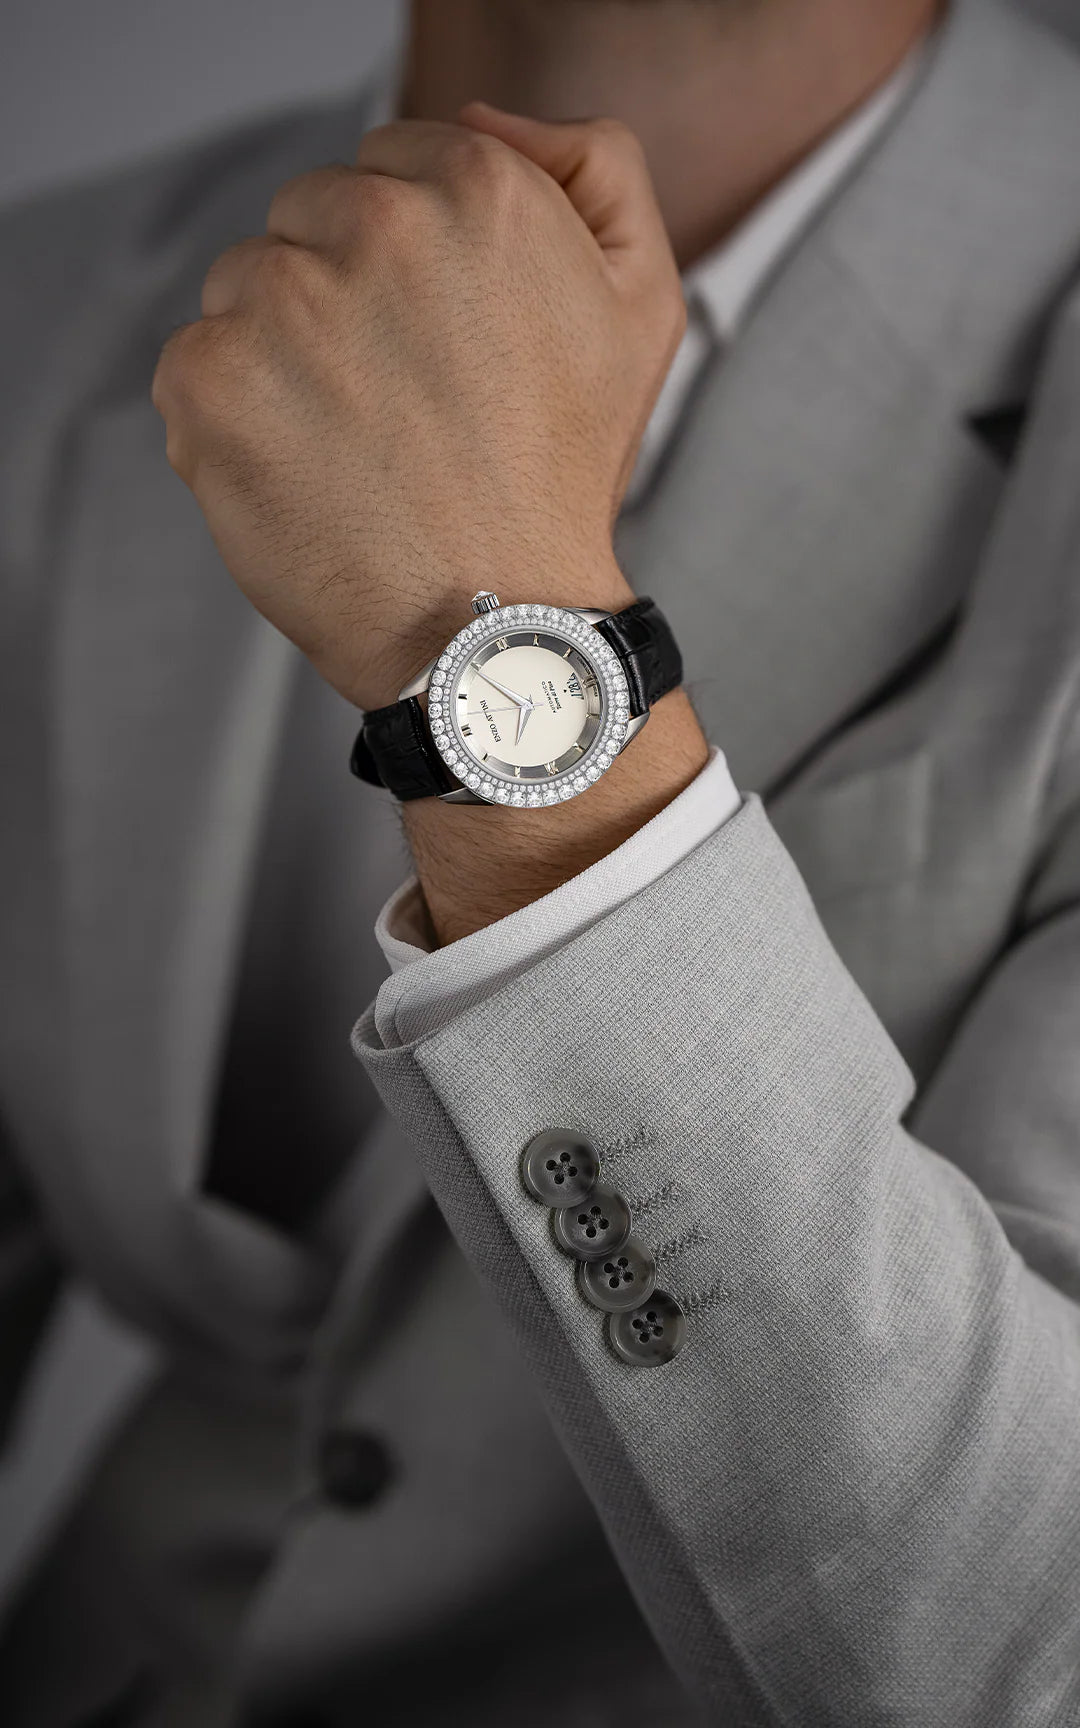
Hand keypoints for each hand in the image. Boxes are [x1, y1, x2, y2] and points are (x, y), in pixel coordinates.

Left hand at [152, 103, 686, 709]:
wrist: (492, 621)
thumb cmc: (562, 476)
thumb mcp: (641, 303)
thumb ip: (592, 168)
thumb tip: (481, 119)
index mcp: (476, 187)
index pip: (389, 165)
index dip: (410, 258)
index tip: (436, 339)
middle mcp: (375, 225)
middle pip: (308, 216)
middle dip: (342, 292)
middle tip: (400, 400)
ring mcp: (280, 301)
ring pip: (245, 285)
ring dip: (282, 349)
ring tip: (354, 442)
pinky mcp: (210, 380)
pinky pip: (196, 363)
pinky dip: (235, 417)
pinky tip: (304, 472)